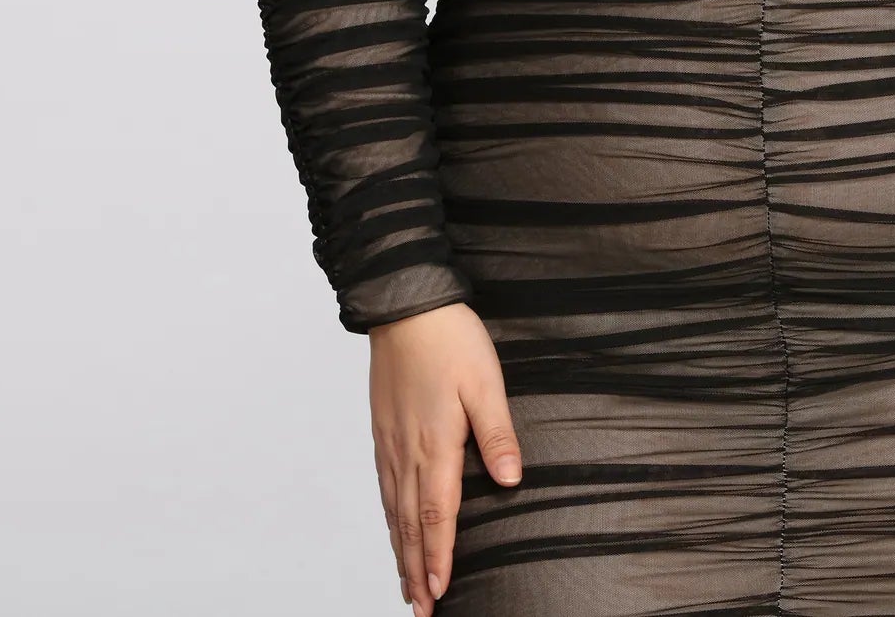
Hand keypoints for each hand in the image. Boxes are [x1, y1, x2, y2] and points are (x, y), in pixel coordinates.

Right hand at [368, 302, 521, 613]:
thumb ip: (498, 434)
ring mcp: (391, 443)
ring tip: (406, 585)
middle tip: (420, 610)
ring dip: (400, 551)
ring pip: (394, 511)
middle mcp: (407, 452)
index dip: (438, 558)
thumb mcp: (486, 382)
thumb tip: (511, 480)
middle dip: (416, 570)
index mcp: (436, 444)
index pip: (438, 516)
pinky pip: (384, 488)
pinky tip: (393, 529)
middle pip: (411, 525)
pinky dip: (389, 520)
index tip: (438, 594)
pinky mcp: (384, 432)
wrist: (405, 307)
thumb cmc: (450, 340)